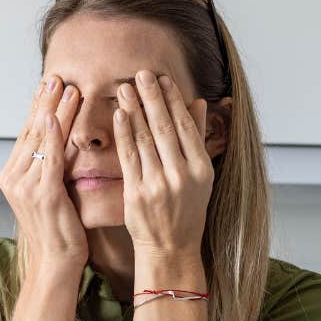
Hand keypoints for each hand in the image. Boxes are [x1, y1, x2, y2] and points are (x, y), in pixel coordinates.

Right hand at [0, 75, 87, 271]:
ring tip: (65, 88)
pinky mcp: (41, 194)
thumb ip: (50, 168)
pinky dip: (52, 136)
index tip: (49, 85)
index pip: (27, 135)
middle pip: (31, 132)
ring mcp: (24, 187)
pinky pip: (48, 158)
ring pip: (40, 140)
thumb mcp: (50, 194)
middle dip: (45, 103)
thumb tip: (60, 141)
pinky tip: (56, 117)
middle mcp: (13, 179)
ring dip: (53, 111)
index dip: (38, 109)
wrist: (55, 262)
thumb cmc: (58, 232)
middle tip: (56, 77)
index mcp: (12, 178)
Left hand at [113, 69, 213, 258]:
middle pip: (165, 128)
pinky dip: (124, 134)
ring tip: (125, 88)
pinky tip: (119, 115)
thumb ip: (197, 138)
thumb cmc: (185, 210)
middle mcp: (182, 176)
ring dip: (134, 110)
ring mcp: (158, 185)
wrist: (170, 248)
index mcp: (201, 169)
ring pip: (145, 140)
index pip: (185, 126)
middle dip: (151, 98)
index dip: (173, 100)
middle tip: (140, 73)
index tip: (162, 78)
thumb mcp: (201, 176)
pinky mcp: (137, 195)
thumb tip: (198, 102)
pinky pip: (129, 158)